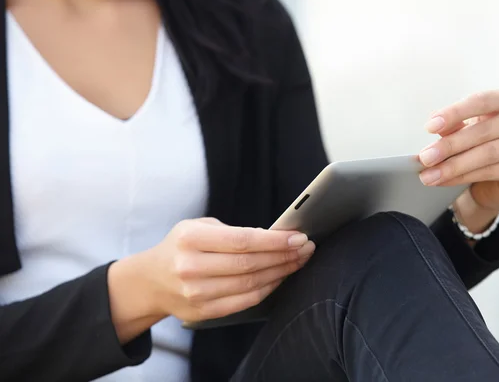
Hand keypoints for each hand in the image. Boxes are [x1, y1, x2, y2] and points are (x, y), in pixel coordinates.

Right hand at [140, 218, 314, 322]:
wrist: (151, 281)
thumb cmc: (182, 247)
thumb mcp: (198, 227)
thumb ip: (232, 231)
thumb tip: (276, 237)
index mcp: (191, 239)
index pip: (243, 240)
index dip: (275, 241)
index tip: (299, 237)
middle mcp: (191, 267)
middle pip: (250, 263)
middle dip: (284, 255)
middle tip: (306, 248)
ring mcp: (196, 293)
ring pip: (251, 283)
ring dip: (281, 272)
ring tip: (298, 261)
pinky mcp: (204, 311)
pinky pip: (245, 300)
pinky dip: (268, 288)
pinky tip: (280, 277)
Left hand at [418, 90, 498, 231]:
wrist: (492, 179)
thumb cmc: (476, 145)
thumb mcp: (461, 131)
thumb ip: (451, 126)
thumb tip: (434, 125)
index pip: (480, 101)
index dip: (454, 113)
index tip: (430, 127)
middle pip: (481, 131)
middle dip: (449, 146)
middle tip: (425, 157)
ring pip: (486, 154)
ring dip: (453, 166)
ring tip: (429, 175)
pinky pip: (489, 172)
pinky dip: (462, 177)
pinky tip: (444, 181)